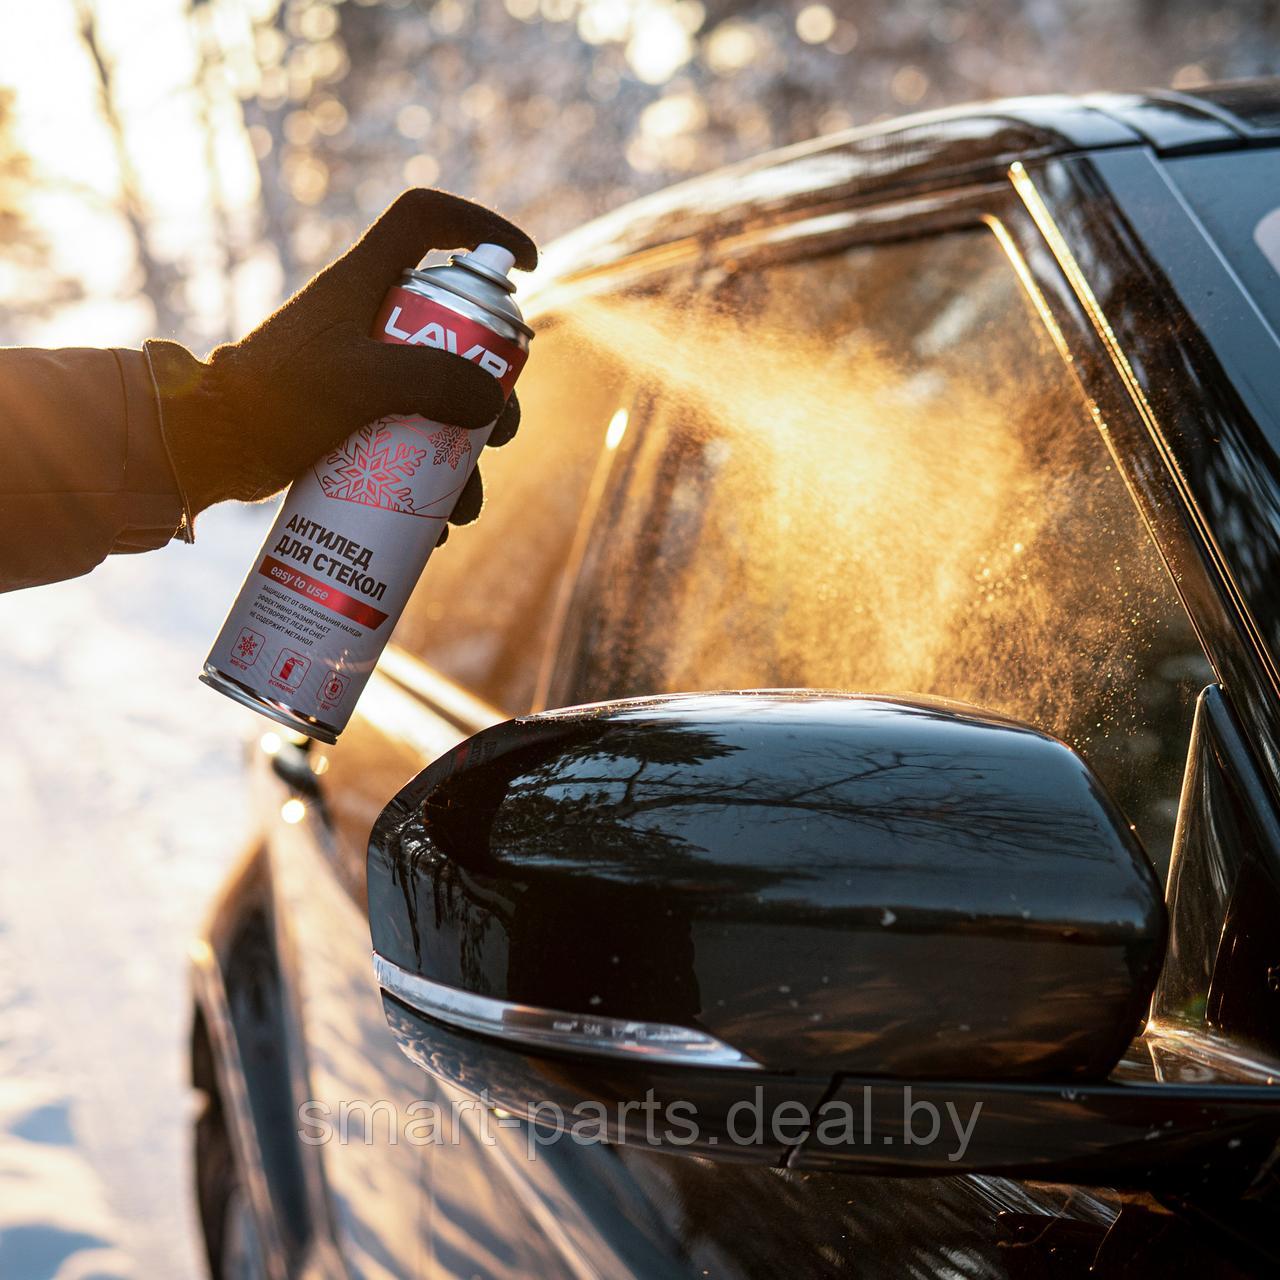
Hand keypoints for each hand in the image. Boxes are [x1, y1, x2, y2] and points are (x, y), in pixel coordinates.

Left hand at [146, 188, 536, 525]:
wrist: (207, 449)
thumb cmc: (274, 399)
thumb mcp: (360, 381)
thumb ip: (432, 381)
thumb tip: (490, 403)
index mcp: (366, 281)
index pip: (428, 222)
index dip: (482, 229)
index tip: (527, 266)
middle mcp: (371, 320)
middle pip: (459, 334)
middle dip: (492, 388)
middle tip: (496, 433)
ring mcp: (364, 372)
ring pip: (441, 399)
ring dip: (464, 454)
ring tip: (464, 506)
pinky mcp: (353, 419)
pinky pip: (410, 440)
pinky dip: (429, 480)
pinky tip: (435, 525)